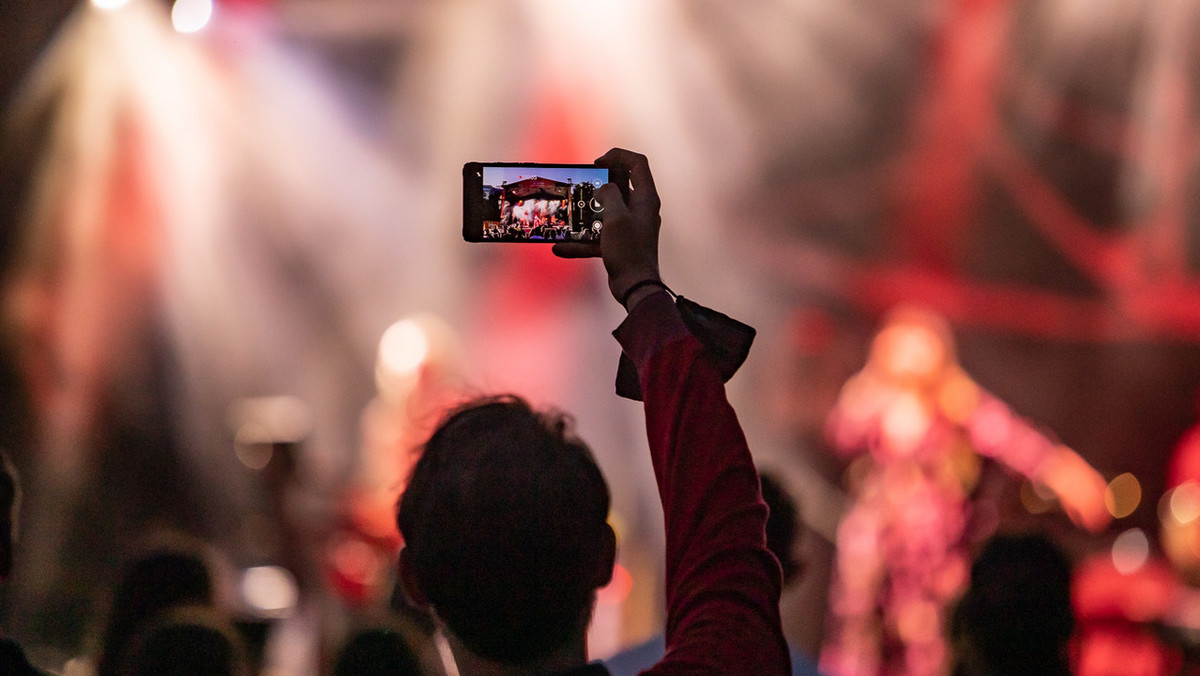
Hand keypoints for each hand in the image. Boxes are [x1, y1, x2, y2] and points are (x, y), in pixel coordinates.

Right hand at [554, 148, 660, 305]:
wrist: (635, 288)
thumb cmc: (629, 251)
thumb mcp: (616, 218)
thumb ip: (609, 195)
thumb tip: (603, 189)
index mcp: (646, 199)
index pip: (637, 164)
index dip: (618, 156)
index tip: (597, 162)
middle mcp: (641, 210)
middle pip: (621, 185)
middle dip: (598, 183)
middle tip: (582, 184)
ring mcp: (630, 227)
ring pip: (606, 210)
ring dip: (587, 212)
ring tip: (569, 212)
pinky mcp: (620, 244)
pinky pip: (599, 236)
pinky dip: (582, 240)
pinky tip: (561, 247)